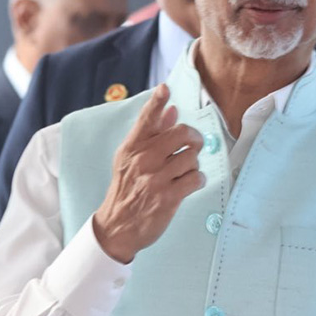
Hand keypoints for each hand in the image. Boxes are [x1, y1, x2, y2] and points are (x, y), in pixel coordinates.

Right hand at [90, 84, 203, 263]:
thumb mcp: (131, 159)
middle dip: (194, 139)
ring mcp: (155, 178)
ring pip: (192, 157)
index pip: (146, 118)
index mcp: (132, 147)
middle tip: (193, 146)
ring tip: (184, 172)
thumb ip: (152, 134)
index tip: (165, 88)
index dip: (157, 101)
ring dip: (194, 164)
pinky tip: (188, 185)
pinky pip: (196, 178)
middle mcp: (143, 159)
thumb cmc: (127, 189)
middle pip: (182, 133)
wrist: (117, 226)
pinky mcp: (168, 197)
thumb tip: (171, 110)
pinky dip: (197, 181)